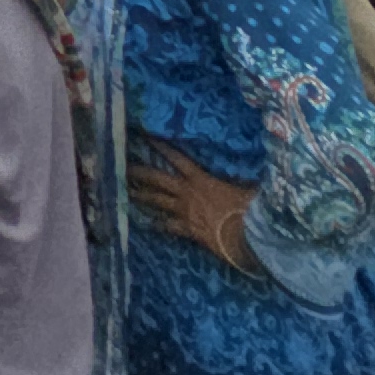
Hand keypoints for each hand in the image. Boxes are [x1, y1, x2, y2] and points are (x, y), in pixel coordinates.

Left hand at [131, 142, 258, 271]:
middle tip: (123, 166)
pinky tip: (148, 224)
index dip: (161, 146)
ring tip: (125, 192)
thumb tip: (251, 171)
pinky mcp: (187, 230)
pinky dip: (158, 224)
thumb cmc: (248, 209)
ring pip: (157, 202)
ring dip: (141, 196)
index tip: (145, 136)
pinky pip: (168, 226)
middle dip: (139, 172)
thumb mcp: (247, 188)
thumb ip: (243, 179)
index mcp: (200, 179)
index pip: (177, 158)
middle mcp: (187, 193)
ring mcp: (185, 212)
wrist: (245, 238)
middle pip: (157, 179)